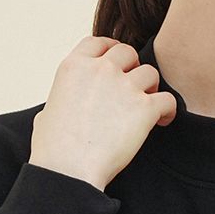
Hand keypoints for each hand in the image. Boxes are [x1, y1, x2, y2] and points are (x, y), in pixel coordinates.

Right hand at [28, 35, 176, 190]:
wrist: (68, 170)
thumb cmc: (53, 151)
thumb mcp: (46, 114)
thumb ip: (60, 102)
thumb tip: (58, 109)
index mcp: (73, 67)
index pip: (99, 43)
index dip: (111, 51)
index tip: (118, 64)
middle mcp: (100, 70)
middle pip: (127, 53)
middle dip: (133, 68)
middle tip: (134, 88)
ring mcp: (124, 86)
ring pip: (150, 73)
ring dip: (151, 88)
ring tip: (148, 107)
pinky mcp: (144, 108)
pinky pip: (167, 99)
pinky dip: (168, 109)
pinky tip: (161, 121)